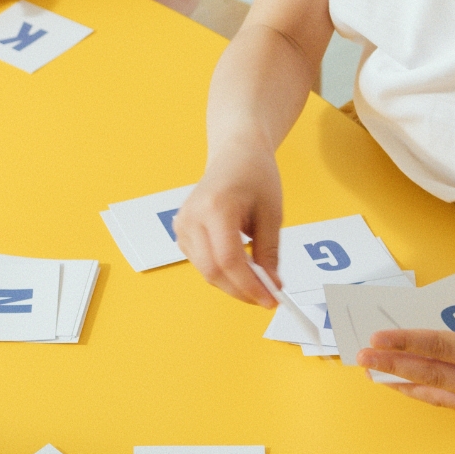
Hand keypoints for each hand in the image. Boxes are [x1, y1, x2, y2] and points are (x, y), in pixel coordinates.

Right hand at [173, 139, 282, 307]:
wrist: (235, 154)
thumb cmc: (255, 175)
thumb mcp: (272, 213)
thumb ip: (269, 252)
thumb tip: (272, 286)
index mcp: (215, 207)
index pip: (228, 260)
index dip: (249, 285)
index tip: (271, 299)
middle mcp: (192, 217)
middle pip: (212, 271)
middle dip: (241, 290)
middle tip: (267, 297)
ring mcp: (182, 224)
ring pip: (206, 271)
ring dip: (233, 283)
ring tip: (258, 280)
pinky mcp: (182, 231)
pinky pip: (201, 263)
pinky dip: (222, 272)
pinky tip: (241, 267)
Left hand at [358, 305, 454, 415]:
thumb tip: (435, 344)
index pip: (436, 349)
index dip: (402, 344)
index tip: (374, 340)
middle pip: (430, 375)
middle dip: (391, 367)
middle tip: (362, 359)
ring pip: (439, 394)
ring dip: (404, 384)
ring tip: (375, 375)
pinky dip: (429, 392)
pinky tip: (409, 385)